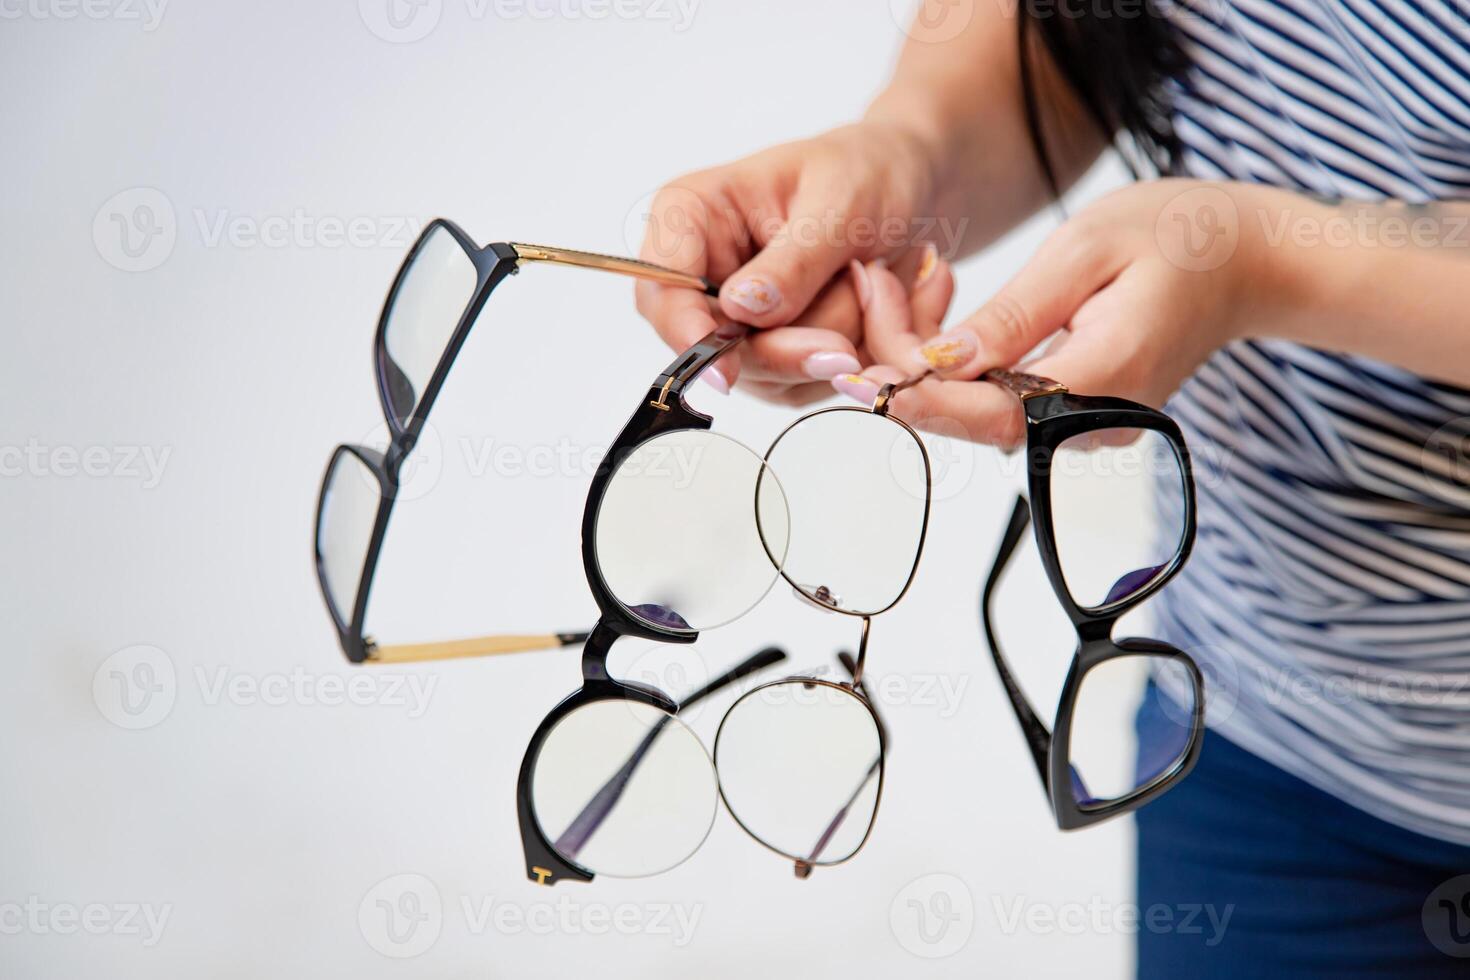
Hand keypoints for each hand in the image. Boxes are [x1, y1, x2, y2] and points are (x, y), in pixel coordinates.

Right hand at [635, 122, 940, 404]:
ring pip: (763, 372)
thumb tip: (742, 309)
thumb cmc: (868, 171)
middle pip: (712, 344)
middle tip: (846, 345)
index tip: (725, 367)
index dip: (685, 329)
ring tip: (872, 285)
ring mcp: (736, 321)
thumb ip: (794, 260)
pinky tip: (874, 310)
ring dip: (830, 343)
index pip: (662, 283)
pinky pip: (799, 383)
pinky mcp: (773, 354)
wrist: (911, 187)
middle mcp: (703, 274)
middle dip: (787, 346)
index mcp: (694, 215)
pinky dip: (846, 358)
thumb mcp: (840, 203)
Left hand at [849, 179, 1272, 445]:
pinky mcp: (1076, 412)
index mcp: (1100, 381)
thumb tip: (939, 365)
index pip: (985, 413)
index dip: (913, 397)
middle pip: (969, 415)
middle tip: (871, 282)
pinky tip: (934, 310)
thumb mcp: (1084, 251)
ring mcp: (1085, 425)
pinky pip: (999, 399)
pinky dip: (957, 361)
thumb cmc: (1178, 237)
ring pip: (976, 409)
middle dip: (904, 360)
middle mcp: (1091, 422)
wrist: (1249, 259)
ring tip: (896, 285)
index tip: (854, 368)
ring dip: (923, 358)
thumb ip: (1012, 316)